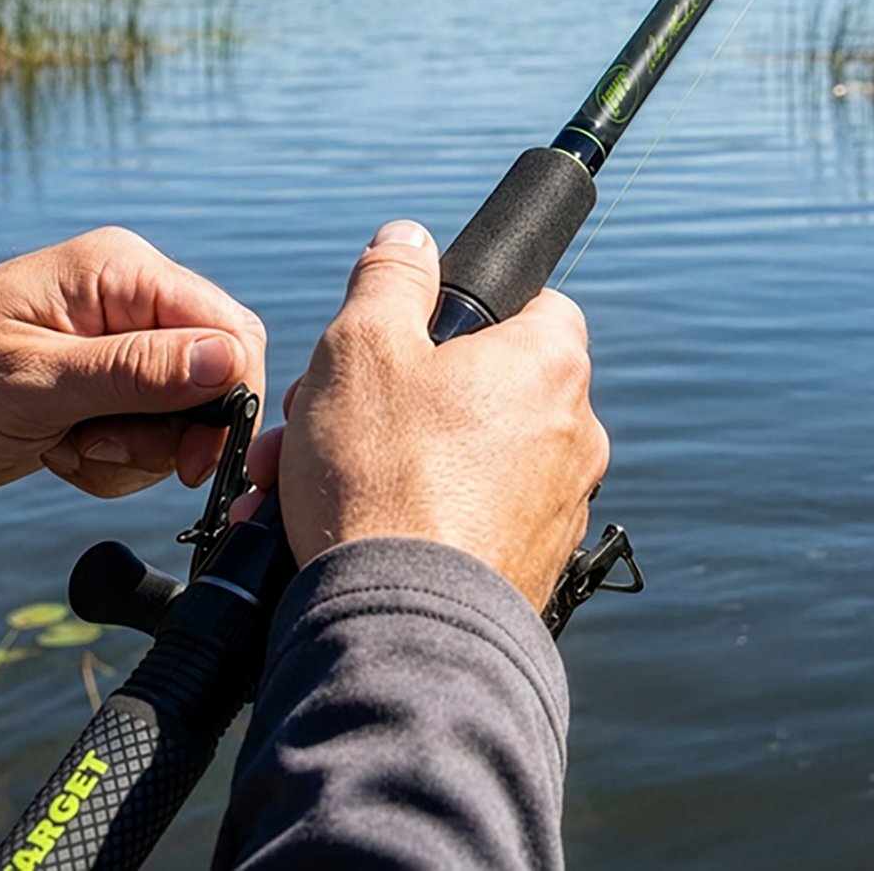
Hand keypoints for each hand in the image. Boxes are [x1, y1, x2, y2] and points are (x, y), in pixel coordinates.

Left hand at [0, 227, 266, 499]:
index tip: (196, 458)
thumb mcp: (34, 382)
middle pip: (216, 372)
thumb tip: (229, 361)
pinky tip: (64, 450)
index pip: (228, 328)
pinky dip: (118, 458)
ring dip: (139, 451)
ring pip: (188, 411)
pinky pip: (154, 430)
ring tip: (71, 447)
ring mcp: (122, 341)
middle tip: (108, 451)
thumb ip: (136, 371)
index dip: (229, 396)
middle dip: (173, 430)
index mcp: (122, 272)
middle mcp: (132, 299)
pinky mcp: (110, 383)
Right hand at [237, 220, 608, 610]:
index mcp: (550, 365)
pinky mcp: (528, 569)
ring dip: (382, 456)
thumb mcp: (364, 347)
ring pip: (459, 456)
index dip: (465, 309)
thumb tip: (409, 239)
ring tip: (299, 481)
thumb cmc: (386, 480)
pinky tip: (334, 532)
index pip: (534, 303)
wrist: (402, 634)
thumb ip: (389, 279)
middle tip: (318, 416)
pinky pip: (462, 519)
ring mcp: (555, 508)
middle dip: (388, 395)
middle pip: (478, 385)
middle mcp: (573, 434)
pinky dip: (408, 515)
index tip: (407, 334)